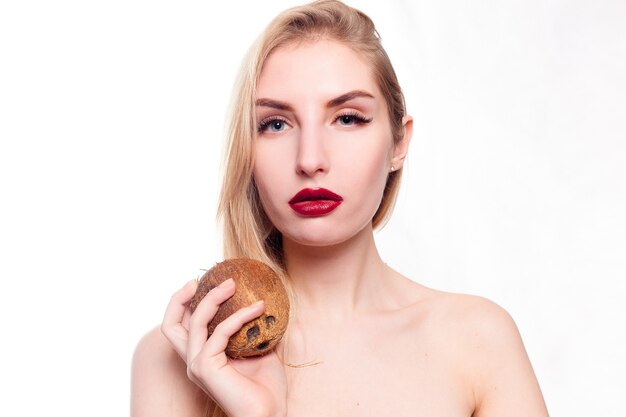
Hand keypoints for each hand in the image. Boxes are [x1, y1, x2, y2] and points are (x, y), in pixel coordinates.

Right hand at [161, 279, 287, 416]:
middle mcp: (193, 360)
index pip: (181, 326)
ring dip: (214, 297)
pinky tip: (258, 308)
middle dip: (181, 297)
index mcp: (202, 356)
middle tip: (202, 279)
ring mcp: (197, 365)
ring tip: (233, 284)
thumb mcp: (261, 349)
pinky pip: (220, 332)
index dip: (186, 302)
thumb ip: (255, 328)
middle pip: (170, 324)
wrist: (270, 413)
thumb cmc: (267, 388)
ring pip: (194, 321)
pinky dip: (238, 316)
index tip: (203, 282)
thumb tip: (266, 301)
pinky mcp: (205, 368)